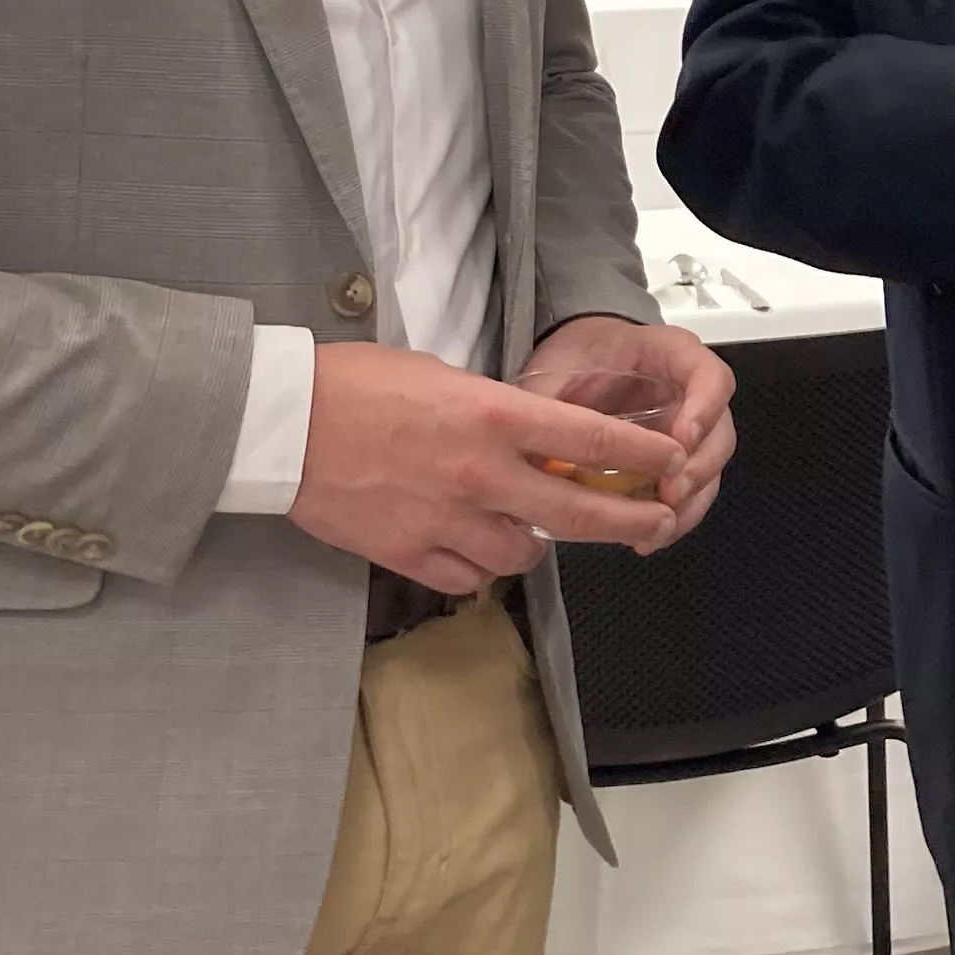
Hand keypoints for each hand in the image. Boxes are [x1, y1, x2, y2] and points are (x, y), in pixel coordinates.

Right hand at [290, 341, 679, 594]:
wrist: (280, 424)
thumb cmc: (354, 385)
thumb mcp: (442, 376)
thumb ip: (496, 410)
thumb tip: (531, 436)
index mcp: (493, 415)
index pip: (592, 438)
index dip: (644, 455)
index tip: (674, 461)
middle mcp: (481, 473)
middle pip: (579, 513)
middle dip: (631, 520)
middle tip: (656, 521)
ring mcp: (447, 521)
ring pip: (525, 555)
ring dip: (535, 543)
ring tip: (529, 526)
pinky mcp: (410, 554)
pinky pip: (471, 578)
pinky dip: (481, 566)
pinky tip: (473, 546)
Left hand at [520, 314, 737, 546]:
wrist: (577, 364)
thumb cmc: (575, 357)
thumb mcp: (558, 365)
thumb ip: (549, 397)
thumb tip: (529, 445)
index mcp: (671, 355)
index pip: (710, 376)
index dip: (705, 408)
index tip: (681, 440)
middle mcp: (691, 393)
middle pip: (719, 432)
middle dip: (699, 469)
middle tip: (670, 496)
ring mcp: (688, 430)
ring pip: (709, 469)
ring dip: (690, 502)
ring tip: (656, 528)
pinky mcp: (674, 462)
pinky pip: (689, 493)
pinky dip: (673, 518)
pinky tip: (644, 538)